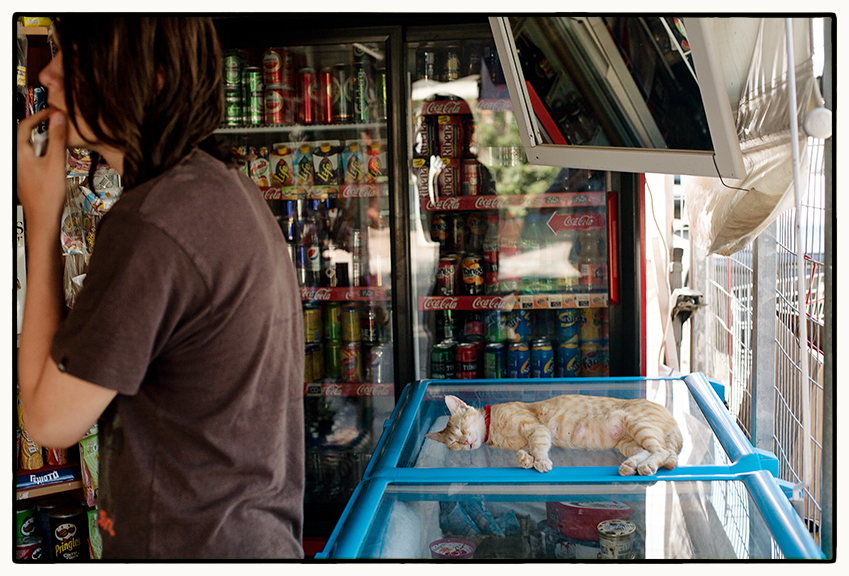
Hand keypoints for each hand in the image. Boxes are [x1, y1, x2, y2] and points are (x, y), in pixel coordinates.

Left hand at [17, 108, 68, 226]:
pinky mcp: (27, 176)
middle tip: (59, 128)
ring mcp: (21, 168)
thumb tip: (58, 118)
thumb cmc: (47, 195)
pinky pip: (36, 159)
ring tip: (60, 149)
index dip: (40, 115)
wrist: (43, 218)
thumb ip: (58, 138)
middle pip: (29, 136)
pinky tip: (56, 164)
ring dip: (47, 145)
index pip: (26, 124)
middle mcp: (17, 159)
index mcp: (20, 152)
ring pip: (33, 148)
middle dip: (44, 130)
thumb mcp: (56, 162)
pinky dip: (46, 156)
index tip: (52, 112)